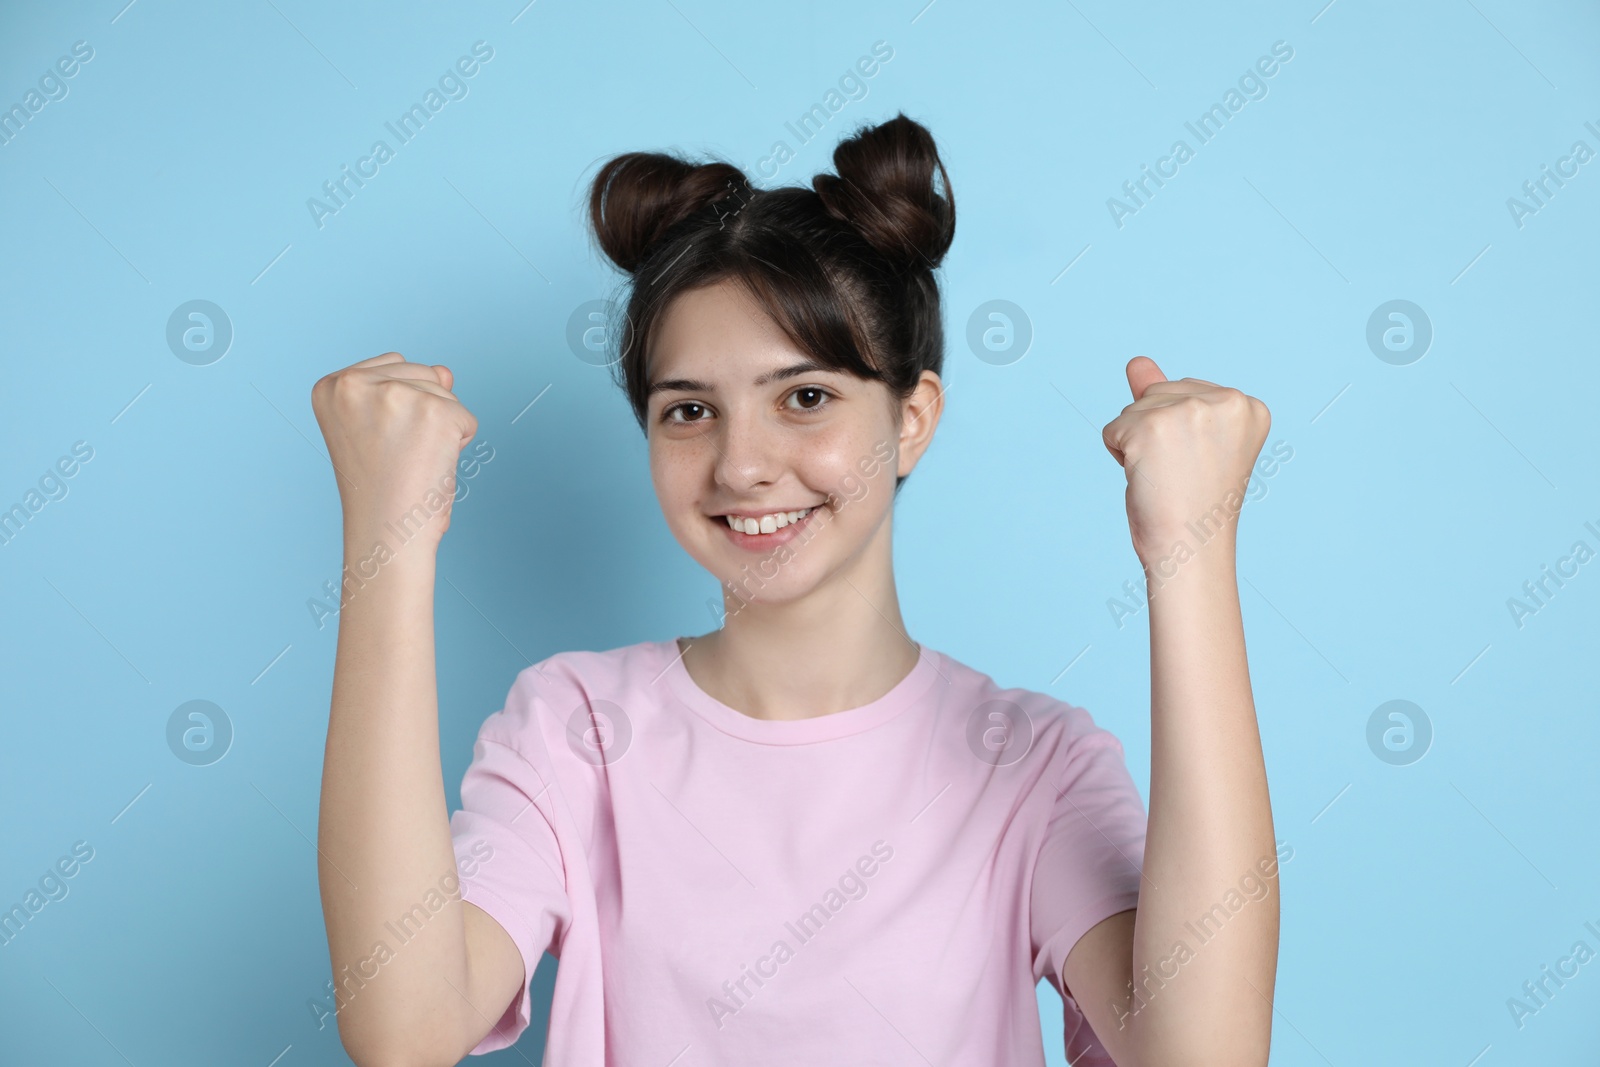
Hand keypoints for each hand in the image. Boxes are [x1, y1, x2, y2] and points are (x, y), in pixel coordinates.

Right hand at [310, 352, 478, 549]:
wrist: (386, 532)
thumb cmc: (380, 486)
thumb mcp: (380, 426)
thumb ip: (408, 387)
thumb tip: (446, 371)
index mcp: (330, 386)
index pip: (392, 366)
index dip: (397, 410)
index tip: (378, 441)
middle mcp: (355, 384)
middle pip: (421, 373)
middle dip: (421, 413)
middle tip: (397, 455)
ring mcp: (395, 395)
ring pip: (445, 394)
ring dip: (440, 429)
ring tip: (411, 461)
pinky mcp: (434, 412)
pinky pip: (466, 419)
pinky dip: (458, 445)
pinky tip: (430, 465)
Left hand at [1101, 356, 1269, 567]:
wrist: (1192, 550)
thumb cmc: (1194, 505)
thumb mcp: (1190, 442)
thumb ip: (1168, 397)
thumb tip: (1136, 362)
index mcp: (1248, 405)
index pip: (1187, 393)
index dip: (1182, 435)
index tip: (1201, 466)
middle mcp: (1225, 401)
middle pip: (1159, 394)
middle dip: (1157, 434)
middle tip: (1182, 475)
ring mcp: (1187, 411)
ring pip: (1134, 410)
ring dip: (1137, 446)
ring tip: (1167, 479)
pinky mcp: (1150, 427)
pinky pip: (1113, 429)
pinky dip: (1119, 455)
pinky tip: (1147, 478)